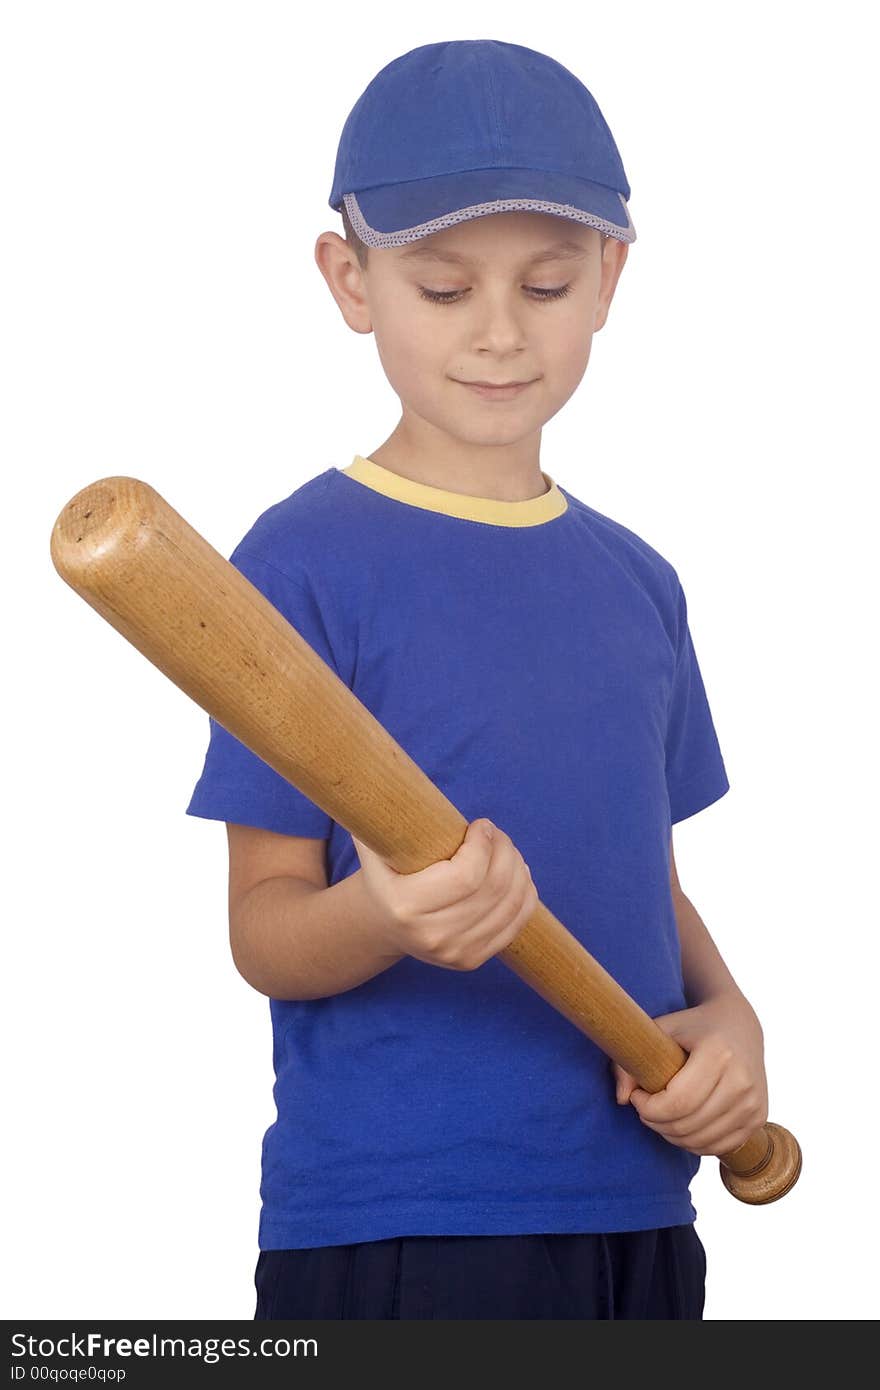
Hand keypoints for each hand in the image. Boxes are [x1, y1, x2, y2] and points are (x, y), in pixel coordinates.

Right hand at [351, 819, 537, 971]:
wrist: (382, 924)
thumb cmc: (384, 871)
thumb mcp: (374, 843)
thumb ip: (382, 812)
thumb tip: (384, 773)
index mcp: (404, 906)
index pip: (465, 876)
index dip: (483, 845)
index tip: (481, 825)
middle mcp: (431, 936)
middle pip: (493, 888)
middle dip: (504, 851)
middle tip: (496, 834)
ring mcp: (454, 954)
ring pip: (510, 904)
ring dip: (518, 869)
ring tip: (507, 850)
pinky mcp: (472, 961)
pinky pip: (517, 923)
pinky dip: (525, 894)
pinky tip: (517, 874)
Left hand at [610, 993, 768, 1155]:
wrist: (739, 1026)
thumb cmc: (692, 1027)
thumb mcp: (659, 1031)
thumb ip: (631, 1061)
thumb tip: (621, 1099)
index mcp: (719, 1053)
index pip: (678, 1102)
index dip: (649, 1108)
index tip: (637, 1096)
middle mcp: (742, 1080)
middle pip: (688, 1124)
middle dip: (656, 1122)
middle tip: (645, 1108)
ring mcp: (754, 1102)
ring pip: (701, 1141)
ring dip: (672, 1135)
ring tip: (662, 1115)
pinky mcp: (759, 1119)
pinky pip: (718, 1147)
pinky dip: (693, 1143)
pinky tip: (682, 1124)